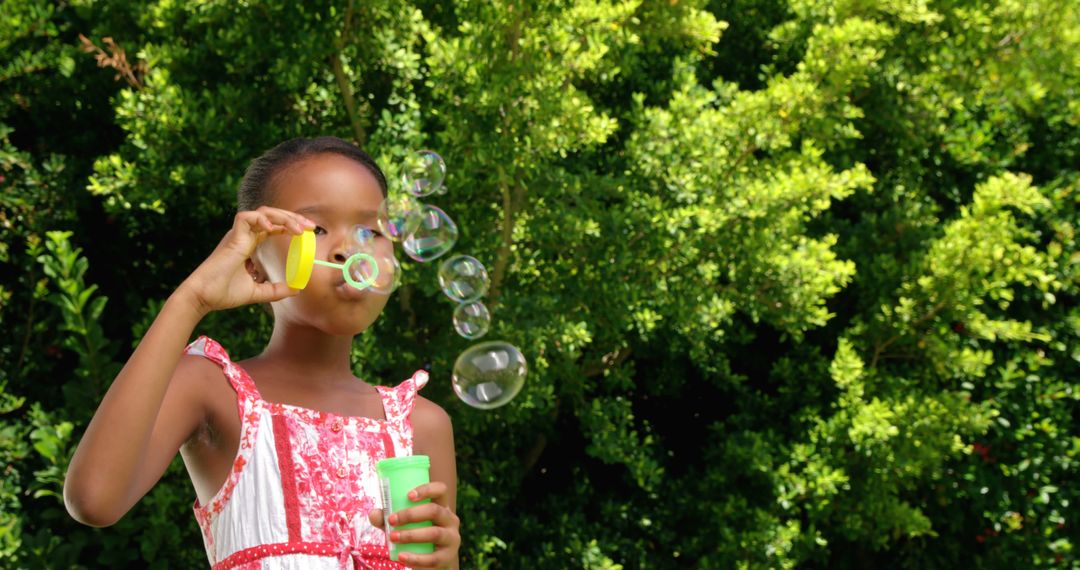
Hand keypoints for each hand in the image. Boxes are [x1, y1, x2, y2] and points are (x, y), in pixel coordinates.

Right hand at [177, 206, 314, 314]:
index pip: (274, 227)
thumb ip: (276, 290)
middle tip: (311, 227)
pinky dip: (261, 219)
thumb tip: (297, 288)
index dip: (291, 225)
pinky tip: (273, 229)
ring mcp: (237, 234)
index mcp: (249, 244)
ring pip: (263, 212)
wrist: (203, 298)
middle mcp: (244, 236)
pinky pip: (246, 217)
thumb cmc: (224, 294)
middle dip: (293, 217)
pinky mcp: (231, 237)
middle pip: (272, 215)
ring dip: (283, 217)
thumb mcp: (258, 293)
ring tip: (299, 229)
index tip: (309, 232)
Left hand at [369, 481, 459, 568]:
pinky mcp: (447, 557)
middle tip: (392, 520)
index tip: (408, 495)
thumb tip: (374, 514)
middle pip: (435, 511)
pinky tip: (401, 557)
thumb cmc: (417, 535)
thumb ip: (388, 518)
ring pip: (434, 533)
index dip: (427, 489)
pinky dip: (415, 558)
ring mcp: (452, 539)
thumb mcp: (404, 524)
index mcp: (442, 506)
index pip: (441, 490)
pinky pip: (432, 558)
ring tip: (392, 537)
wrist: (433, 562)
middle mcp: (450, 519)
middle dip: (411, 514)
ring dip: (411, 535)